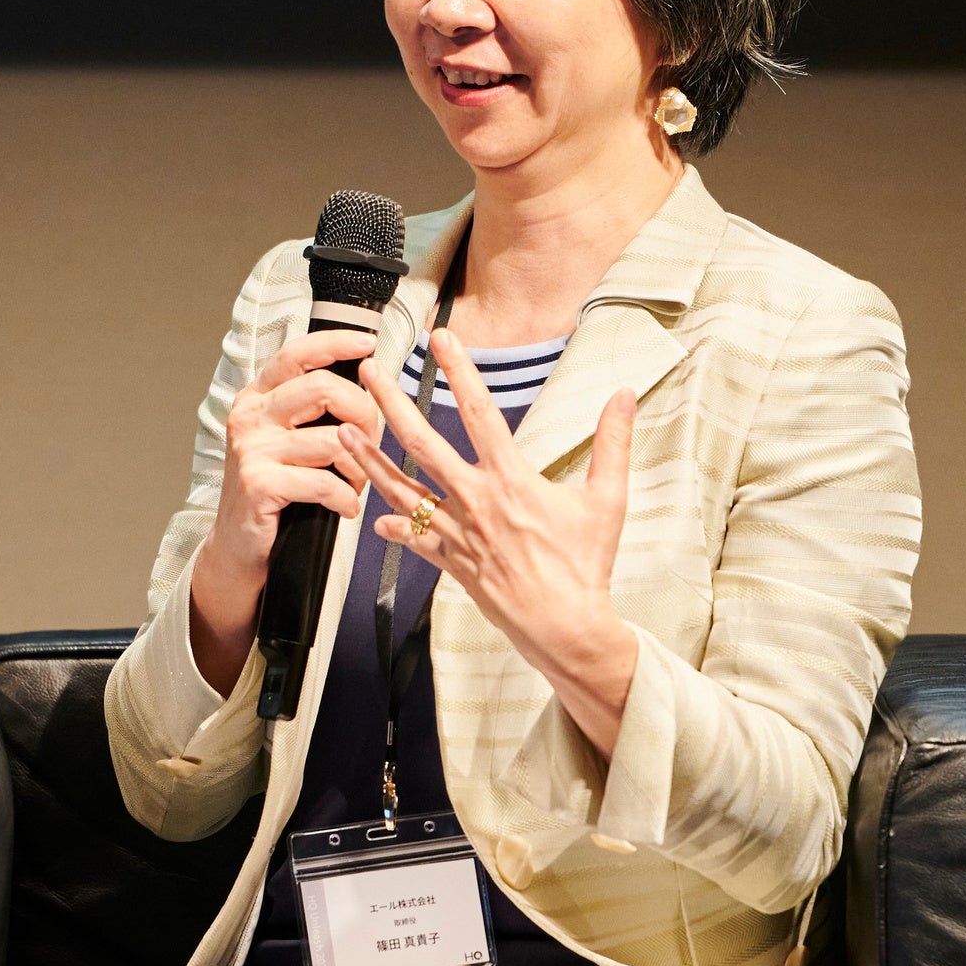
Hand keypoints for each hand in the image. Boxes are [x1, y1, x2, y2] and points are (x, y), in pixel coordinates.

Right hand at [184, 327, 384, 691]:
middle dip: (365, 414)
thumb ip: (312, 411)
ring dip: (359, 467)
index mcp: (257, 398)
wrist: (239, 546)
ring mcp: (251, 449)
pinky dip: (346, 498)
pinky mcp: (258, 484)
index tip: (369, 344)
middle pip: (325, 388)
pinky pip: (324, 481)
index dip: (336, 343)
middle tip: (373, 442)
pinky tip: (345, 508)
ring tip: (356, 484)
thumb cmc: (275, 491)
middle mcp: (249, 416)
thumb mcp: (285, 441)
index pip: (297, 354)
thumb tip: (368, 384)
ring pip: (333, 439)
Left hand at [338, 328, 639, 751]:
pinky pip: (414, 540)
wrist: (565, 626)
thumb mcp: (608, 500)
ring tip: (341, 433)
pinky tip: (373, 517)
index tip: (441, 338)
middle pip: (422, 443)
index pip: (479, 412)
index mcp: (511, 480)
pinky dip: (393, 527)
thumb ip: (613, 444)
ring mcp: (457, 532)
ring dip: (368, 459)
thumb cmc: (587, 563)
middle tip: (366, 372)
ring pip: (401, 489)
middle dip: (390, 404)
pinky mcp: (450, 562)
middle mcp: (475, 500)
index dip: (459, 372)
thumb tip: (624, 395)